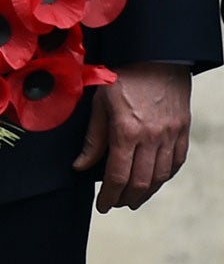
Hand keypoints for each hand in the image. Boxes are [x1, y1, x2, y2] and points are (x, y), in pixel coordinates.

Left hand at [73, 62, 190, 211]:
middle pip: (141, 182)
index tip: (102, 206)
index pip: (118, 176)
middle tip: (116, 204)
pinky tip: (154, 180)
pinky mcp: (183, 131)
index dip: (109, 196)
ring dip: (147, 192)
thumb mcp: (99, 104)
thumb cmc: (123, 77)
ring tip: (133, 198)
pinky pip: (177, 162)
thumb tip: (80, 166)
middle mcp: (152, 137)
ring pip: (161, 176)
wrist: (157, 58)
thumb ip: (92, 138)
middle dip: (127, 199)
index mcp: (127, 131)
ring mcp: (171, 135)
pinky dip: (165, 176)